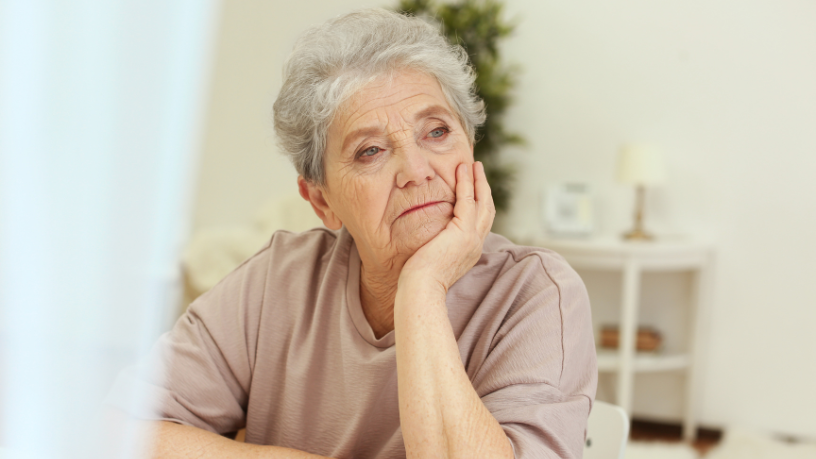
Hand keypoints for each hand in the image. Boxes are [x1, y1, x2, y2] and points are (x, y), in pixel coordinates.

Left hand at [400, 161, 495, 292]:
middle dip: (483, 188)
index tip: (473, 187)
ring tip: (473, 164)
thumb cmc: (419, 279)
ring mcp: (472, 238)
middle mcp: (476, 244)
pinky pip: (468, 201)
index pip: (479, 222)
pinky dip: (467, 183)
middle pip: (487, 209)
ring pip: (481, 202)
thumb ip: (435, 244)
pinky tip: (463, 170)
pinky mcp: (464, 233)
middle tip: (478, 169)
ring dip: (478, 181)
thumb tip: (426, 236)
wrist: (421, 289)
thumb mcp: (432, 257)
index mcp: (469, 251)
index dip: (478, 202)